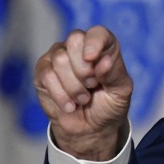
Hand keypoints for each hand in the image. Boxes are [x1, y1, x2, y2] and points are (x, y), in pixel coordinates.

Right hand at [33, 26, 132, 160]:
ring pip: (60, 59)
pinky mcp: (43, 72)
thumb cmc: (109, 105)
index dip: (94, 43)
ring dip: (74, 86)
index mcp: (104, 46)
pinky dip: (60, 95)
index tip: (92, 59)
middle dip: (84, 69)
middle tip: (92, 85)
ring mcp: (59, 57)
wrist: (91, 129)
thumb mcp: (121, 91)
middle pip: (74, 40)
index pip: (98, 33)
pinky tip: (70, 105)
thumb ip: (114, 73)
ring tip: (83, 98)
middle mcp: (79, 46)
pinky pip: (46, 75)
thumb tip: (104, 61)